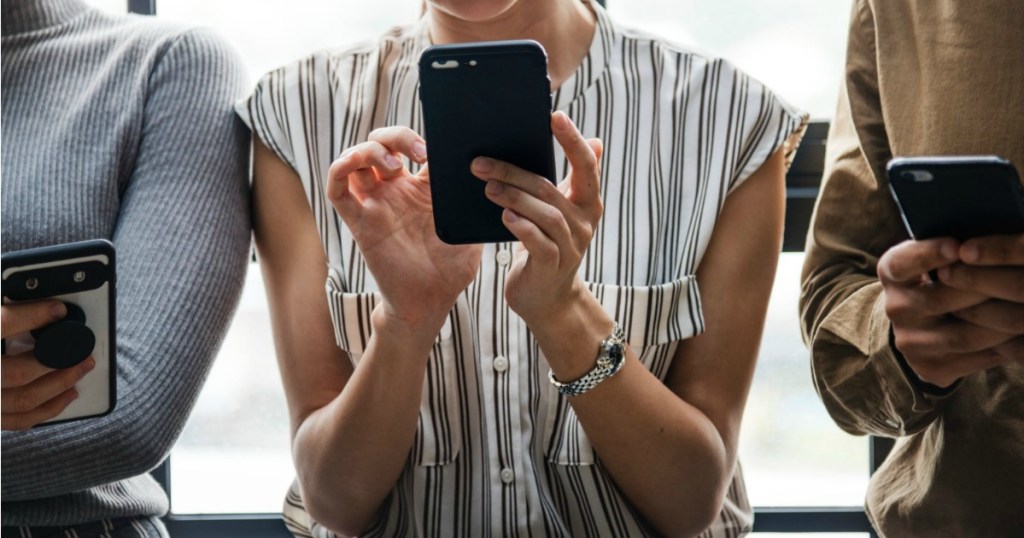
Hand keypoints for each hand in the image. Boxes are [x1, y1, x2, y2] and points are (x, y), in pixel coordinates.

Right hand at [2, 301, 94, 429]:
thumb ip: (2, 317)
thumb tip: (31, 303)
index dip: (31, 316)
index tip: (57, 309)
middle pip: (16, 373)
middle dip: (56, 360)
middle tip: (80, 346)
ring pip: (22, 400)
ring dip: (59, 385)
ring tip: (81, 367)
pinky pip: (16, 420)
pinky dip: (47, 408)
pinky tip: (66, 394)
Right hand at [326, 127, 481, 328]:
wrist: (430, 302)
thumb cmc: (451, 269)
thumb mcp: (469, 229)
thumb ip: (472, 203)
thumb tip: (489, 175)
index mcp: (422, 189)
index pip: (411, 147)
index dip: (419, 138)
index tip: (437, 148)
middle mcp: (395, 192)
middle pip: (380, 144)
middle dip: (395, 137)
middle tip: (418, 153)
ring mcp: (375, 205)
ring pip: (356, 160)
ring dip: (369, 150)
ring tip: (393, 166)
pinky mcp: (359, 222)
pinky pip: (337, 190)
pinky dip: (338, 169)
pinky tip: (352, 165)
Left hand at [472, 111, 603, 324]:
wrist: (547, 297)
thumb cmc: (549, 245)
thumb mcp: (563, 211)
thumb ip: (573, 179)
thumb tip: (596, 140)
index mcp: (587, 203)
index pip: (586, 166)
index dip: (572, 140)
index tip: (554, 116)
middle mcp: (584, 223)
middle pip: (550, 189)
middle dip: (515, 171)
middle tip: (481, 162)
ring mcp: (570, 246)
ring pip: (544, 214)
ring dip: (513, 197)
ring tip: (486, 186)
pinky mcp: (552, 266)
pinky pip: (538, 242)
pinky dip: (521, 227)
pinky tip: (504, 216)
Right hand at [879, 238, 1013, 387]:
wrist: (920, 325)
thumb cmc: (941, 277)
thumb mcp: (934, 256)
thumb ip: (953, 249)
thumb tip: (994, 238)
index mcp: (892, 273)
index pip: (904, 263)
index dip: (929, 255)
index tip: (957, 246)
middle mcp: (895, 308)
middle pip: (941, 300)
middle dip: (985, 288)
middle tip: (1019, 278)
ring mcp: (911, 342)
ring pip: (965, 335)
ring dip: (1004, 322)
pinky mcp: (930, 368)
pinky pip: (975, 361)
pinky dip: (1005, 347)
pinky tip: (1022, 334)